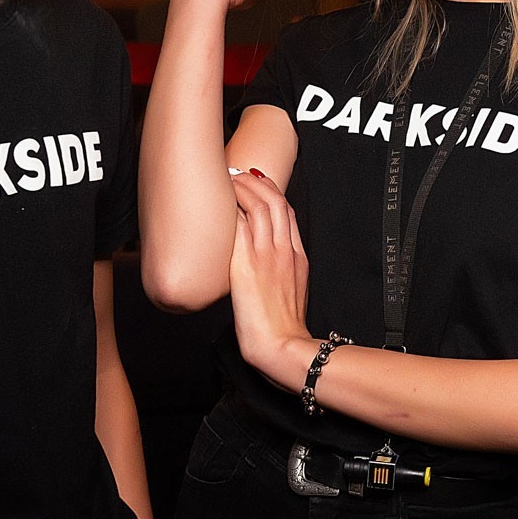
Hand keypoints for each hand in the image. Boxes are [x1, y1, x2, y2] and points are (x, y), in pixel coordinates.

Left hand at [228, 170, 315, 390]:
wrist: (282, 346)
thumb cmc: (281, 329)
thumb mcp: (291, 295)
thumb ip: (281, 276)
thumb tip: (263, 272)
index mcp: (298, 257)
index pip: (288, 214)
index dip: (273, 193)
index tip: (259, 184)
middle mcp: (286, 251)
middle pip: (277, 202)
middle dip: (257, 181)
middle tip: (240, 172)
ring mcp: (268, 255)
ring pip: (260, 206)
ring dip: (243, 187)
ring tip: (228, 179)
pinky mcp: (248, 264)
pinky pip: (240, 225)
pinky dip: (231, 207)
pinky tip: (219, 200)